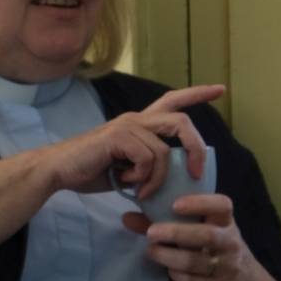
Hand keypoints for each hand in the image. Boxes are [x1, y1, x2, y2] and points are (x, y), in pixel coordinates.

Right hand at [47, 84, 224, 196]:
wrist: (60, 170)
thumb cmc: (91, 170)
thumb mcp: (128, 169)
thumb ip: (148, 166)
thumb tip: (170, 178)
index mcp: (138, 123)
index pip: (171, 100)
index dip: (196, 94)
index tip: (220, 89)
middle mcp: (135, 119)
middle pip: (180, 120)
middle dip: (195, 147)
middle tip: (195, 174)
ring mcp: (126, 126)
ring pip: (164, 151)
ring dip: (158, 179)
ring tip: (141, 191)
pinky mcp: (118, 136)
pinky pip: (148, 158)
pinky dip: (144, 179)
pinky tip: (128, 185)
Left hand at [123, 193, 258, 280]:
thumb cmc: (213, 245)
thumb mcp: (198, 228)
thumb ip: (162, 220)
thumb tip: (126, 218)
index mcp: (225, 220)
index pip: (222, 205)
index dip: (200, 203)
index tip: (175, 204)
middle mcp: (230, 241)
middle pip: (207, 235)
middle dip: (176, 233)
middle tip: (151, 233)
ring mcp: (229, 266)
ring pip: (198, 261)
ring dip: (171, 257)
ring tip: (152, 251)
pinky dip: (181, 277)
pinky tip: (169, 271)